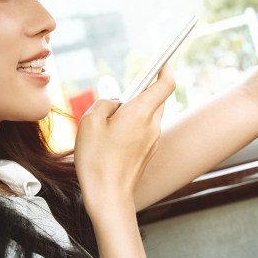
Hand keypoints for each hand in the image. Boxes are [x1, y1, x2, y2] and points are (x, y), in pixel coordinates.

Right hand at [73, 64, 175, 214]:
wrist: (108, 196)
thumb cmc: (97, 159)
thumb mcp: (90, 121)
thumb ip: (105, 102)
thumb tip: (116, 101)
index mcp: (141, 112)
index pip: (165, 83)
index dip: (166, 69)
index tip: (163, 61)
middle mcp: (152, 125)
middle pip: (156, 98)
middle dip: (141, 92)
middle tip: (120, 97)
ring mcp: (153, 140)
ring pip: (148, 115)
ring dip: (134, 112)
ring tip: (109, 124)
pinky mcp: (148, 152)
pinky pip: (144, 130)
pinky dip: (132, 127)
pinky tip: (113, 138)